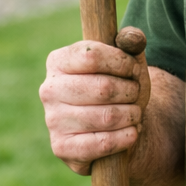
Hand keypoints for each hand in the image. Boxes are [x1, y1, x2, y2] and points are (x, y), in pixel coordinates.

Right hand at [39, 27, 150, 174]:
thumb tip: (132, 38)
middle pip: (104, 88)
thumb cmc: (118, 84)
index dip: (122, 62)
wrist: (112, 124)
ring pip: (107, 116)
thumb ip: (132, 40)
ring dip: (132, 115)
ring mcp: (52, 120)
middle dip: (131, 91)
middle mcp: (49, 89)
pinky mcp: (62, 148)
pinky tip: (131, 131)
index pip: (93, 55)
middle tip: (136, 94)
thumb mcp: (127, 59)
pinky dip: (126, 137)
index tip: (134, 69)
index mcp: (58, 61)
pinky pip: (103, 143)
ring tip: (135, 113)